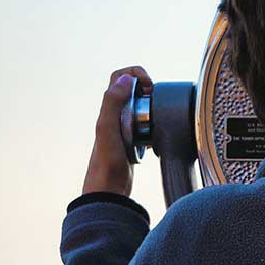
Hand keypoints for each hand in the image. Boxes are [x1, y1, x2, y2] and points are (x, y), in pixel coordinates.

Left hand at [82, 66, 151, 196]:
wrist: (108, 189)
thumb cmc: (106, 162)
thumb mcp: (107, 128)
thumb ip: (113, 102)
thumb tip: (126, 80)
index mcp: (108, 109)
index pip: (120, 77)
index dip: (136, 74)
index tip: (149, 88)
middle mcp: (115, 116)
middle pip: (132, 89)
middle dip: (148, 89)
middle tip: (156, 101)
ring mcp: (124, 128)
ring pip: (141, 107)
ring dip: (152, 107)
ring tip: (158, 117)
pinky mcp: (133, 141)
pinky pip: (147, 125)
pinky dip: (155, 125)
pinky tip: (156, 137)